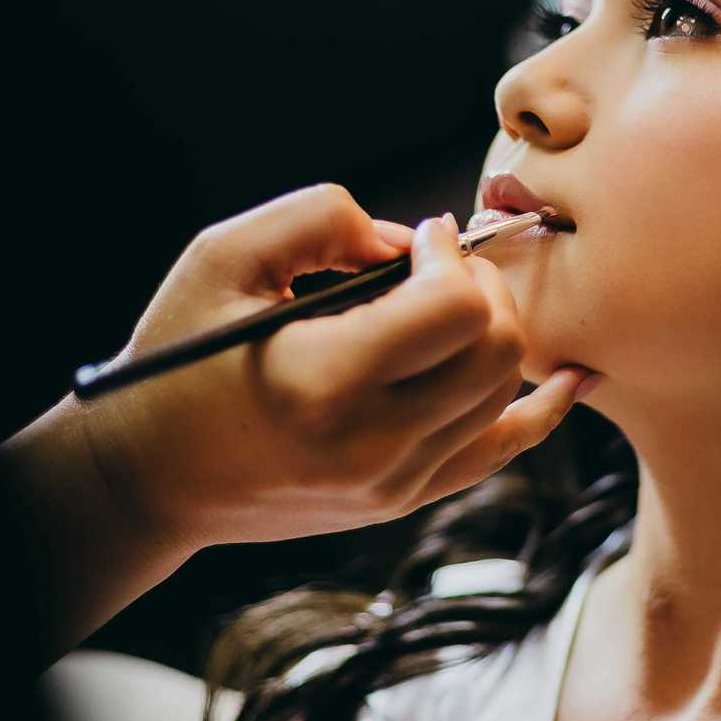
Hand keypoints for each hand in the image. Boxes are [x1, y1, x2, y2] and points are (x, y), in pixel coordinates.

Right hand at [83, 183, 595, 553]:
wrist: (150, 476)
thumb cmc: (179, 358)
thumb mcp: (225, 258)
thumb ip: (324, 219)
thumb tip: (412, 242)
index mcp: (324, 381)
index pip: (458, 310)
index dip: (454, 257)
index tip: (424, 237)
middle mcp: (371, 444)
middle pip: (499, 349)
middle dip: (486, 286)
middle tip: (443, 264)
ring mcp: (393, 484)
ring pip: (507, 394)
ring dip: (502, 331)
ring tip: (460, 301)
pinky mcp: (403, 501)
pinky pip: (501, 450)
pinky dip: (540, 407)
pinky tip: (569, 376)